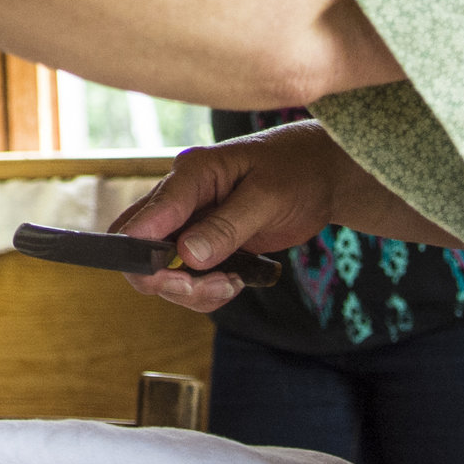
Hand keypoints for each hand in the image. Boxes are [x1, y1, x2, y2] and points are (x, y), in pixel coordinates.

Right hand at [108, 122, 347, 313]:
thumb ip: (227, 226)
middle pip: (142, 246)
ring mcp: (192, 223)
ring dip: (192, 289)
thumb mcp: (267, 197)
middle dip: (164, 278)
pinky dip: (208, 290)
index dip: (143, 248)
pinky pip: (190, 277)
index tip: (162, 278)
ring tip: (232, 284)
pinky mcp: (206, 244)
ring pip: (164, 269)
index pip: (151, 212)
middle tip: (204, 287)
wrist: (321, 175)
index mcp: (192, 174)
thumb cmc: (296, 172)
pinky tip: (236, 282)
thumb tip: (188, 255)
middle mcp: (182, 198)